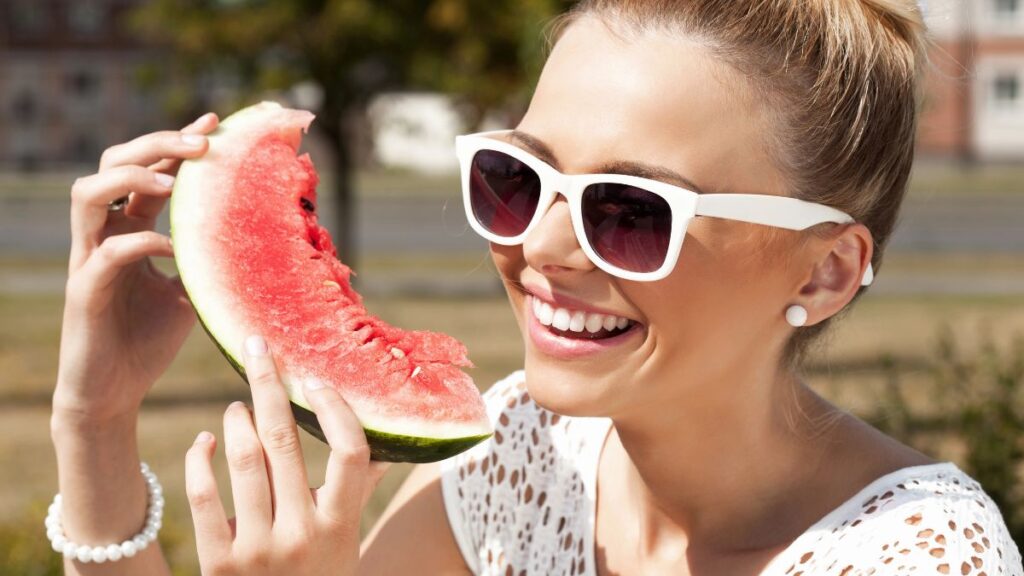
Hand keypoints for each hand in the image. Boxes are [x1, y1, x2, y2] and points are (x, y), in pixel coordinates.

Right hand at [55, 113, 218, 422]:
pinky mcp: (84, 292)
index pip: (150, 170)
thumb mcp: (192, 294)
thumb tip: (258, 243)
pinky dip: (141, 244)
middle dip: (157, 144)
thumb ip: (210, 263)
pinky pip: (106, 254)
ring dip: (132, 179)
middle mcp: (104, 235)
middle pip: (114, 163)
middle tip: (202, 141)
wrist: (114, 393)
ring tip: (172, 182)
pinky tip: (172, 249)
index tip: (216, 121)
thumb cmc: (148, 341)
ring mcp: (89, 260)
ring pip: (88, 194)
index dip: (178, 142)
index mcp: (131, 230)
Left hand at [186, 335, 390, 575]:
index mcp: (341, 523)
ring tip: (236, 406)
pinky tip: (204, 443)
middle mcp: (303, 534)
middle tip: (257, 350)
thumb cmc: (319, 574)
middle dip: (268, 387)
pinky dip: (201, 460)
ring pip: (244, 461)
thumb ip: (360, 489)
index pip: (350, 451)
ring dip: (237, 421)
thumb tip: (392, 440)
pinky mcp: (219, 565)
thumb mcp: (347, 538)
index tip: (315, 382)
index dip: (334, 410)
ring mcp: (259, 550)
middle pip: (285, 442)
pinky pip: (204, 497)